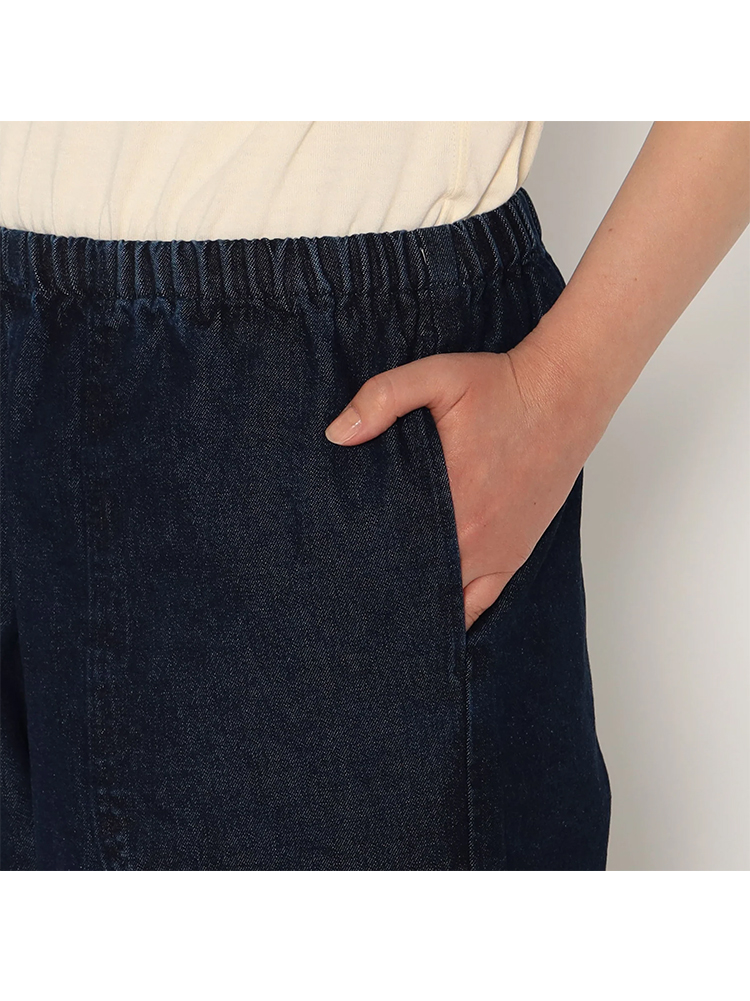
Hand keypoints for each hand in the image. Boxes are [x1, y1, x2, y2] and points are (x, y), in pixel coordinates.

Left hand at [324, 342, 599, 628]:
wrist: (562, 396)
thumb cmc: (498, 387)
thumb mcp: (436, 376)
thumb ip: (382, 398)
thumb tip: (337, 435)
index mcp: (445, 499)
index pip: (387, 549)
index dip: (360, 561)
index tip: (334, 565)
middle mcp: (470, 537)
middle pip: (412, 581)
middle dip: (380, 588)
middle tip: (348, 594)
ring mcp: (495, 552)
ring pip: (446, 601)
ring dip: (416, 604)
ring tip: (382, 615)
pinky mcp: (513, 554)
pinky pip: (481, 603)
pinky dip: (457, 615)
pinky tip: (433, 624)